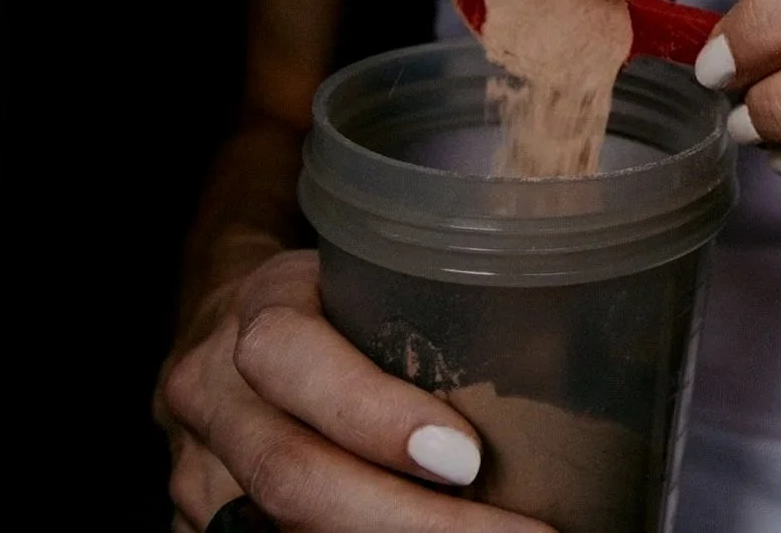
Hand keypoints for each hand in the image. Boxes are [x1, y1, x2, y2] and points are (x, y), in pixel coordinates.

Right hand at [157, 250, 552, 532]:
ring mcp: (204, 468)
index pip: (296, 362)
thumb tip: (576, 349)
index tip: (467, 458)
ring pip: (287, 528)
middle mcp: (217, 394)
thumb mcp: (372, 273)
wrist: (235, 324)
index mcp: (261, 313)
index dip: (376, 418)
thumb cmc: (332, 296)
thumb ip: (437, 310)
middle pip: (294, 475)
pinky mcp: (212, 518)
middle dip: (411, 522)